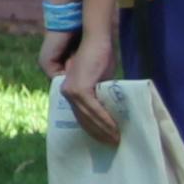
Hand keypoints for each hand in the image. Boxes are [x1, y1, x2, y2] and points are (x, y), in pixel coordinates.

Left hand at [46, 21, 120, 142]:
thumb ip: (100, 93)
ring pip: (89, 117)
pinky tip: (114, 128)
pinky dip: (104, 120)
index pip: (80, 116)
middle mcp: (66, 92)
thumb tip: (109, 109)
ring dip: (104, 130)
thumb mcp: (100, 79)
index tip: (105, 139)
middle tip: (113, 144)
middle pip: (83, 120)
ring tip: (116, 139)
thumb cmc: (100, 55)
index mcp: (69, 91)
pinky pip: (93, 110)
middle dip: (99, 134)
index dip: (93, 129)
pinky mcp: (79, 88)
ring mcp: (71, 91)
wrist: (96, 39)